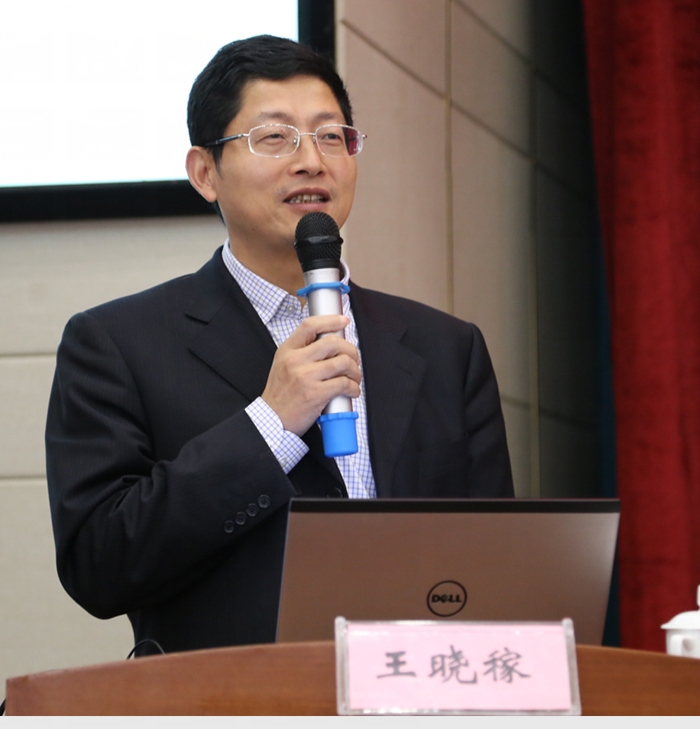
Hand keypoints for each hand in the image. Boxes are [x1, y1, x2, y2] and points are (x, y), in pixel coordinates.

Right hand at [261, 315, 360, 435]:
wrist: (272, 419)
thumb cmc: (281, 394)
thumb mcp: (283, 365)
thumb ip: (302, 352)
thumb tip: (331, 344)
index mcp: (287, 350)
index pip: (310, 326)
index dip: (331, 320)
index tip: (343, 321)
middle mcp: (296, 360)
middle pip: (333, 342)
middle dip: (350, 350)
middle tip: (354, 359)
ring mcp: (306, 377)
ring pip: (343, 362)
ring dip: (355, 370)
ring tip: (354, 377)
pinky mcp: (316, 394)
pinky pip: (344, 384)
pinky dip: (354, 387)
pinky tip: (352, 391)